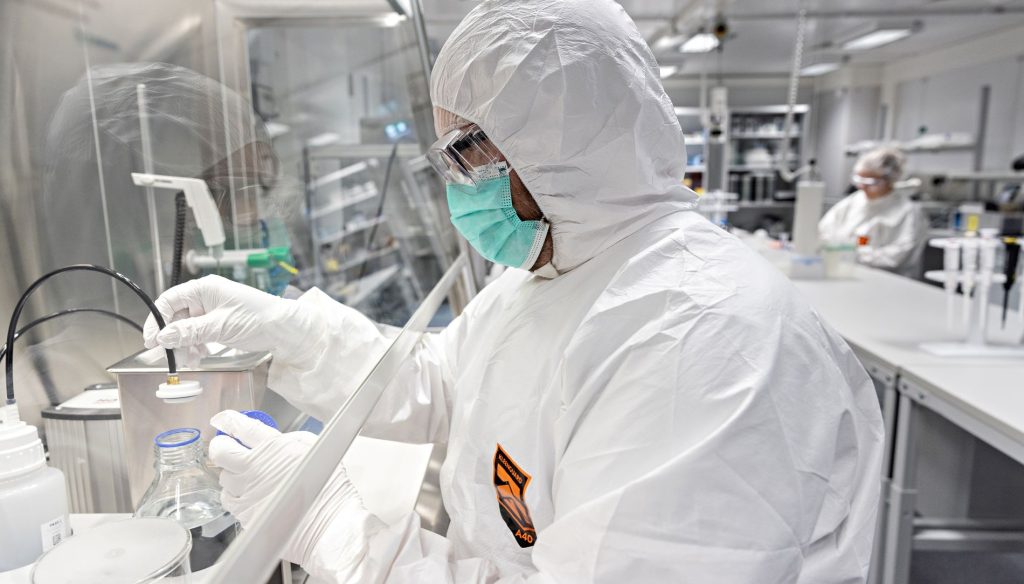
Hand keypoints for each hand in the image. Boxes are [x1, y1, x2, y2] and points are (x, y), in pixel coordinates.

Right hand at [143, 275, 318, 366]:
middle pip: (177, 316)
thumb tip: (163, 337)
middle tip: (170, 356)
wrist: (284, 329)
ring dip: (184, 344)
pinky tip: (199, 356)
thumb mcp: (219, 327)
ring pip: (187, 328)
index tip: (152, 339)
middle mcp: (207, 297)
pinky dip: (196, 346)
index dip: (157, 319)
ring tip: (188, 360)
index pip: (170, 300)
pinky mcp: (220, 323)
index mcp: (205, 289)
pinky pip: (199, 334)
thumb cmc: (257, 318)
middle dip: (172, 337)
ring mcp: (213, 310)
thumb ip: (189, 332)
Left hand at [210, 410, 369, 566]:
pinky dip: (234, 495)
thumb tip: (276, 439)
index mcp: (274, 447)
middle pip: (221, 451)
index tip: (224, 421)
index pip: (242, 428)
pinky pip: (229, 500)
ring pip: (223, 477)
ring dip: (231, 474)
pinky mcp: (244, 513)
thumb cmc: (329, 487)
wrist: (329, 522)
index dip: (229, 422)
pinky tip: (247, 495)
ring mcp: (247, 491)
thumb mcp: (316, 449)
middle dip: (221, 446)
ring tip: (245, 476)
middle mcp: (255, 467)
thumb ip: (291, 440)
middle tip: (226, 447)